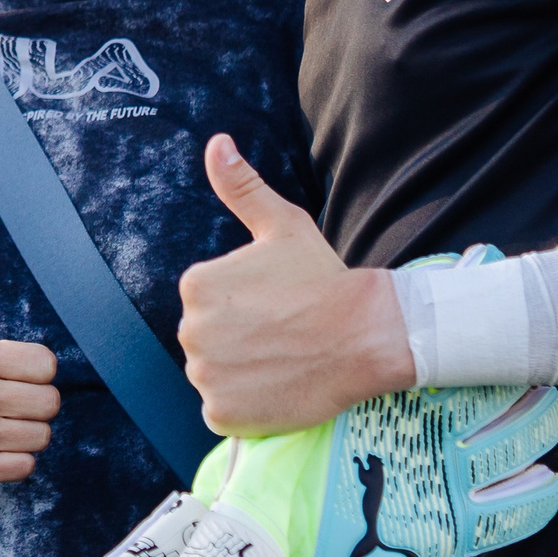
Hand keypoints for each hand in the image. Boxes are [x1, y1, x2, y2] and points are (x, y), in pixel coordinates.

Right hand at [0, 238, 60, 486]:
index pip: (47, 365)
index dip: (34, 371)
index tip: (11, 373)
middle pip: (49, 403)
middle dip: (34, 404)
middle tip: (7, 401)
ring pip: (41, 436)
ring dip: (27, 433)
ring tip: (0, 424)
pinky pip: (25, 466)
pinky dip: (15, 460)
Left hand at [178, 135, 414, 434]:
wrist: (367, 334)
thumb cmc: (325, 277)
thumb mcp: (283, 224)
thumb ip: (241, 186)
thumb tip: (217, 143)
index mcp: (195, 285)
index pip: (206, 303)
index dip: (242, 307)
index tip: (276, 306)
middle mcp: (190, 330)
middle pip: (205, 340)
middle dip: (237, 339)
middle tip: (281, 334)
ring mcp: (206, 375)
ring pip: (213, 374)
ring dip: (239, 372)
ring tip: (281, 359)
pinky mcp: (222, 414)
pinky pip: (221, 411)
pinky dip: (244, 405)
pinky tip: (276, 387)